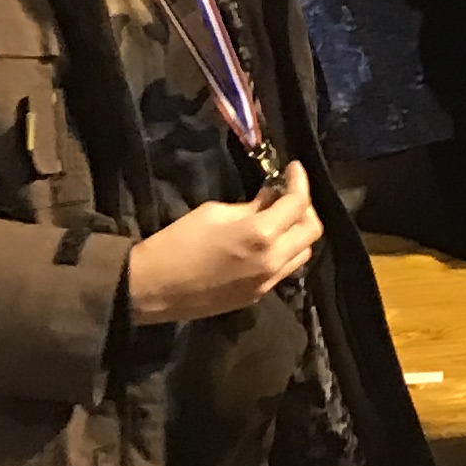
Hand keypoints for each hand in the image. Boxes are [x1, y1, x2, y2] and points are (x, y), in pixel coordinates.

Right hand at [127, 162, 320, 323]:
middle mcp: (273, 261)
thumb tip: (271, 200)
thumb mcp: (213, 213)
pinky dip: (285, 251)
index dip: (299, 182)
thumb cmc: (177, 243)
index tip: (294, 169)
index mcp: (261, 235)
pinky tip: (268, 241)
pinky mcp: (258, 296)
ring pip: (303, 253)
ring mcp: (268, 283)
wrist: (153, 288)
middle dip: (305, 208)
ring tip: (280, 218)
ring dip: (298, 233)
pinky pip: (285, 270)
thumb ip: (250, 207)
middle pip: (312, 232)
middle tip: (288, 193)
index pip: (297, 204)